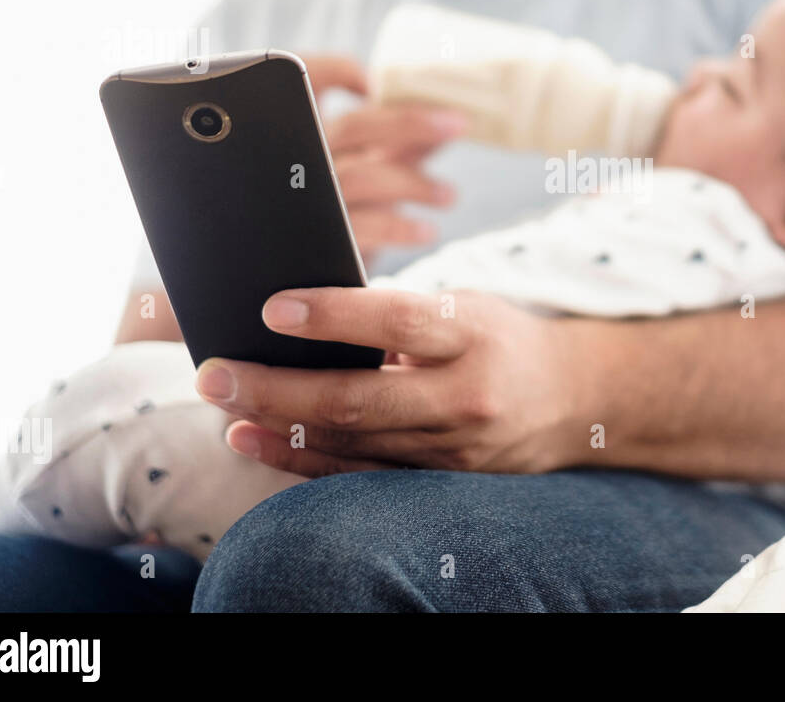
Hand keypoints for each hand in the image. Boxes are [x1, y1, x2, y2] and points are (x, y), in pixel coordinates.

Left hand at [193, 288, 593, 475]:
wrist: (570, 399)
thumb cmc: (499, 337)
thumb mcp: (464, 307)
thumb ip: (399, 314)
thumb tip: (304, 316)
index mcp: (473, 333)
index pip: (398, 322)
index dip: (334, 316)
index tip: (272, 307)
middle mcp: (466, 394)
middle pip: (359, 396)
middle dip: (277, 387)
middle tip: (214, 372)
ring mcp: (455, 445)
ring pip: (353, 441)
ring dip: (279, 427)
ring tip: (223, 407)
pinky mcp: (443, 478)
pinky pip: (363, 473)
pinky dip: (305, 461)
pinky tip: (258, 443)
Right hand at [301, 55, 466, 255]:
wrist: (317, 274)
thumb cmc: (352, 209)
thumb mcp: (374, 168)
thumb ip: (403, 142)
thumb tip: (450, 120)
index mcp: (315, 130)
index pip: (313, 81)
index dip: (340, 70)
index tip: (381, 81)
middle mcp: (309, 159)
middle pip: (354, 126)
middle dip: (409, 122)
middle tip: (457, 124)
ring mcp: (314, 197)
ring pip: (361, 176)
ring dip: (414, 183)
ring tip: (449, 195)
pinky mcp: (324, 237)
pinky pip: (364, 227)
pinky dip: (401, 227)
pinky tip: (427, 230)